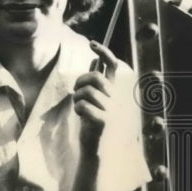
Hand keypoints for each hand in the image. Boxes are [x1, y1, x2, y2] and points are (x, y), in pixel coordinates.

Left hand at [73, 40, 118, 154]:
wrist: (94, 147)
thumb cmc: (92, 121)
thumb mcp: (93, 98)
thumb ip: (95, 81)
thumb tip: (95, 60)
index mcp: (112, 91)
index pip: (113, 66)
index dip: (104, 52)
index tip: (92, 43)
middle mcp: (115, 99)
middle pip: (96, 77)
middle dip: (81, 80)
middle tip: (76, 90)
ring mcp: (112, 110)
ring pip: (87, 91)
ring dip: (77, 98)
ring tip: (80, 107)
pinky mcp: (104, 121)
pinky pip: (84, 106)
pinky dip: (78, 109)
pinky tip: (82, 117)